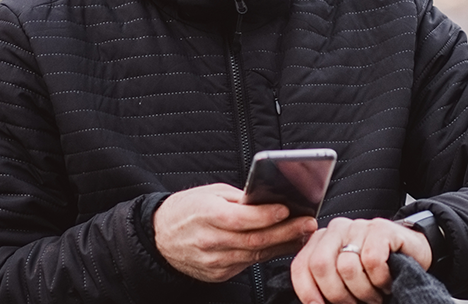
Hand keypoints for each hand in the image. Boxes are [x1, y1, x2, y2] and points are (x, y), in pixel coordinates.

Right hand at [153, 183, 317, 282]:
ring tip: (302, 233)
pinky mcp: (218, 274)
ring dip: (283, 244)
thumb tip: (269, 199)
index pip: (241, 218)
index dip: (266, 215)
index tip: (288, 209)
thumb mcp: (210, 193)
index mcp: (206, 215)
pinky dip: (268, 254)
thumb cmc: (187, 210)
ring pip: (255, 254)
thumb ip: (239, 198)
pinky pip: (248, 263)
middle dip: (286, 231)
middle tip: (308, 223)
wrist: (160, 238)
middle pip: (254, 239)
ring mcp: (214, 261)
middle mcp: (210, 241)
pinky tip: (283, 245)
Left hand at [290, 217, 432, 303]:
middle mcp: (337, 229)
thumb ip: (326, 286)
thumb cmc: (376, 272)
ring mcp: (359, 225)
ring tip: (375, 294)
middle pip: (321, 266)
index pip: (301, 266)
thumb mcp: (345, 280)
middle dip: (338, 295)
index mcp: (321, 241)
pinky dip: (380, 280)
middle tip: (356, 303)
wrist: (414, 254)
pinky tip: (387, 281)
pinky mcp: (381, 228)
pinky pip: (372, 261)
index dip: (308, 292)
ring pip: (347, 267)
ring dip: (364, 291)